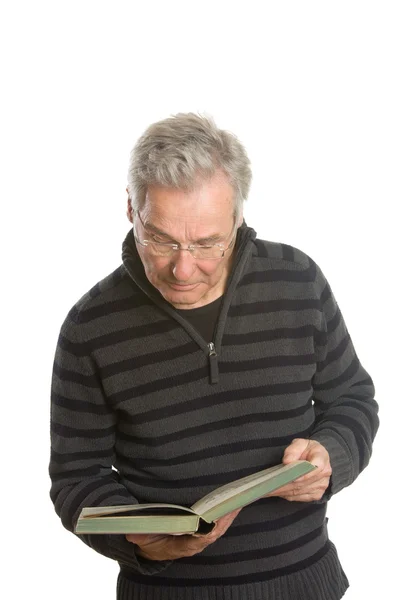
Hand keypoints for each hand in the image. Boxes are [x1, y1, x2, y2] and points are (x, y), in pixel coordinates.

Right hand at [125, 508, 240, 560]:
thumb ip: (139, 535)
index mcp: (182, 546)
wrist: (149, 550)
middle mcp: (194, 544)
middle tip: (234, 503)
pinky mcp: (203, 532)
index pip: (199, 538)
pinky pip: (218, 524)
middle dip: (225, 518)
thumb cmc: (148, 541)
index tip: (217, 519)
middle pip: (214, 531)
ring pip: (219, 528)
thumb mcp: (141, 539)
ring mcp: (200, 539)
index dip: (209, 529)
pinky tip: (233, 504)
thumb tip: (132, 532)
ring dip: (228, 515)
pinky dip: (226, 515)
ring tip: (238, 499)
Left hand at [268, 439, 331, 501]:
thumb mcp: (300, 443)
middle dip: (285, 484)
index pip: (315, 467)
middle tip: (268, 486)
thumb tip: (287, 461)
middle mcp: (324, 474)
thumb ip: (294, 450)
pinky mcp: (316, 494)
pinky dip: (287, 495)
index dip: (303, 473)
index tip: (291, 476)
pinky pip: (300, 497)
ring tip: (268, 490)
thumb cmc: (307, 449)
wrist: (316, 457)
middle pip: (303, 482)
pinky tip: (276, 492)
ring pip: (299, 491)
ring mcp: (321, 486)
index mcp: (322, 458)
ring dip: (283, 491)